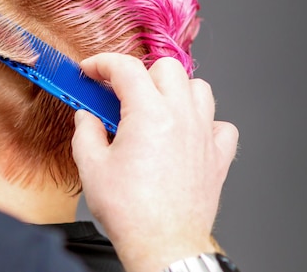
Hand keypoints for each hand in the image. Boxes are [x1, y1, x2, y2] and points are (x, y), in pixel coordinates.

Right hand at [71, 53, 237, 271]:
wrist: (163, 244)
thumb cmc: (131, 211)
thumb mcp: (91, 166)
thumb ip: (86, 132)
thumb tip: (86, 117)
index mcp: (148, 114)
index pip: (125, 68)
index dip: (102, 63)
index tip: (92, 71)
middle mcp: (181, 117)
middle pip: (167, 68)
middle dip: (140, 73)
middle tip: (121, 92)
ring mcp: (203, 135)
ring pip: (199, 88)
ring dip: (174, 90)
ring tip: (155, 107)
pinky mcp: (218, 157)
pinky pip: (221, 125)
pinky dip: (205, 122)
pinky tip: (187, 134)